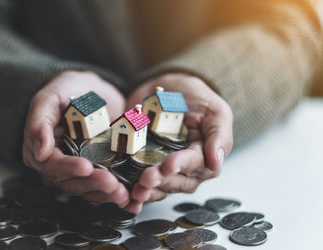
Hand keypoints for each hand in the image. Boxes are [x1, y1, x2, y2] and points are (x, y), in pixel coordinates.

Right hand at [23, 71, 129, 206]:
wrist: (93, 90)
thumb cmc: (68, 89)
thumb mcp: (51, 96)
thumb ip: (39, 121)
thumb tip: (39, 152)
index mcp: (41, 149)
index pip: (50, 165)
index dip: (67, 168)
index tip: (85, 167)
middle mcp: (57, 165)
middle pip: (71, 181)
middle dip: (92, 183)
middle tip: (111, 183)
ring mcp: (79, 170)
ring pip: (88, 188)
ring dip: (105, 193)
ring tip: (123, 193)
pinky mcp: (98, 170)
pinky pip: (103, 187)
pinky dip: (116, 191)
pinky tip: (130, 194)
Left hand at [125, 73, 232, 212]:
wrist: (164, 90)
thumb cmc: (194, 98)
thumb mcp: (213, 109)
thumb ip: (218, 133)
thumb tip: (216, 162)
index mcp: (204, 155)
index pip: (195, 164)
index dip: (181, 165)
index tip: (168, 165)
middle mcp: (186, 168)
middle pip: (176, 181)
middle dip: (161, 181)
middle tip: (146, 178)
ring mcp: (164, 169)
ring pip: (159, 187)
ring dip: (148, 191)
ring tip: (136, 190)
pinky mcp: (144, 167)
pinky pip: (141, 184)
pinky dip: (133, 192)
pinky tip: (127, 195)